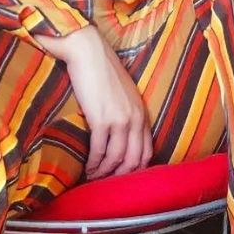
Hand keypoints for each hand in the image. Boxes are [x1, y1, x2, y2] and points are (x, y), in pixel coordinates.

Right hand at [38, 26, 153, 179]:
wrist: (89, 51)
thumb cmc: (102, 70)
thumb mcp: (123, 93)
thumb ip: (126, 112)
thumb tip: (119, 133)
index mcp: (142, 113)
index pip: (147, 151)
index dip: (135, 168)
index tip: (121, 175)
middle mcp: (135, 119)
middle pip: (134, 160)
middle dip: (120, 176)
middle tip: (106, 182)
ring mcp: (119, 120)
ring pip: (116, 159)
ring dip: (104, 172)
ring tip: (93, 176)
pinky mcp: (101, 119)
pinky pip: (99, 151)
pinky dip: (93, 164)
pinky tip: (87, 168)